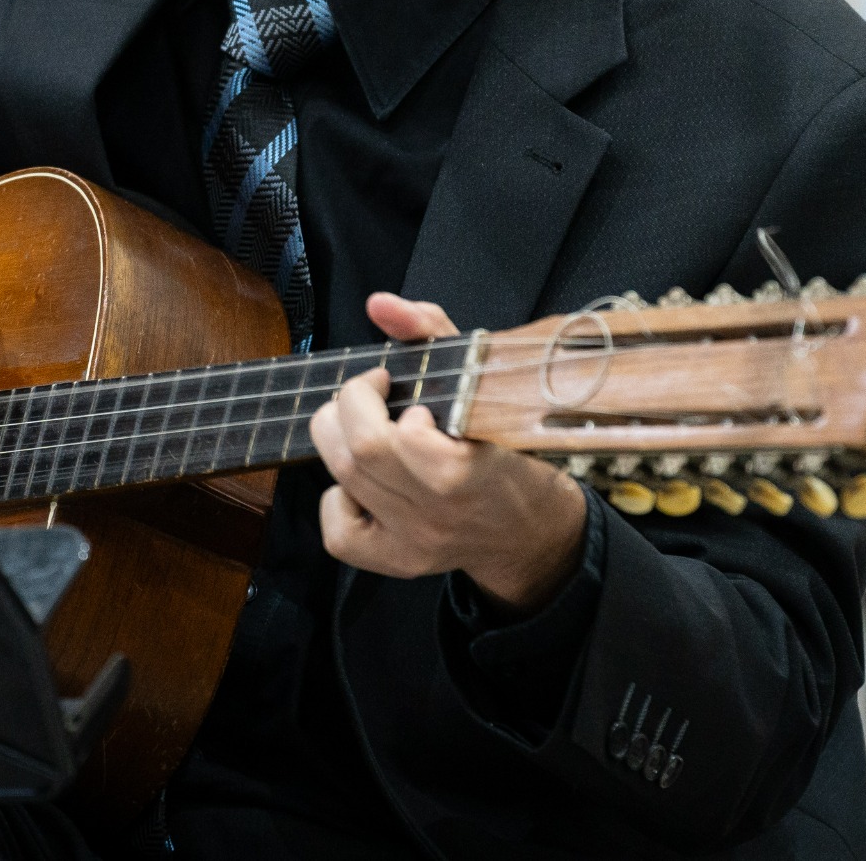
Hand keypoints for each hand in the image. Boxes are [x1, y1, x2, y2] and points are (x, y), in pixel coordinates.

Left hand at [309, 291, 589, 613]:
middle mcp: (438, 513)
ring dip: (339, 438)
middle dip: (349, 405)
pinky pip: (337, 531)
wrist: (529, 531)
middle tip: (370, 394)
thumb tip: (379, 304)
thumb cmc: (506, 449)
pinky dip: (336, 496)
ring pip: (342, 480)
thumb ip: (431, 333)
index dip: (384, 397)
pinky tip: (361, 481)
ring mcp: (414, 542)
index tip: (397, 384)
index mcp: (467, 469)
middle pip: (360, 453)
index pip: (405, 435)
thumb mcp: (483, 382)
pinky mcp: (395, 563)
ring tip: (365, 426)